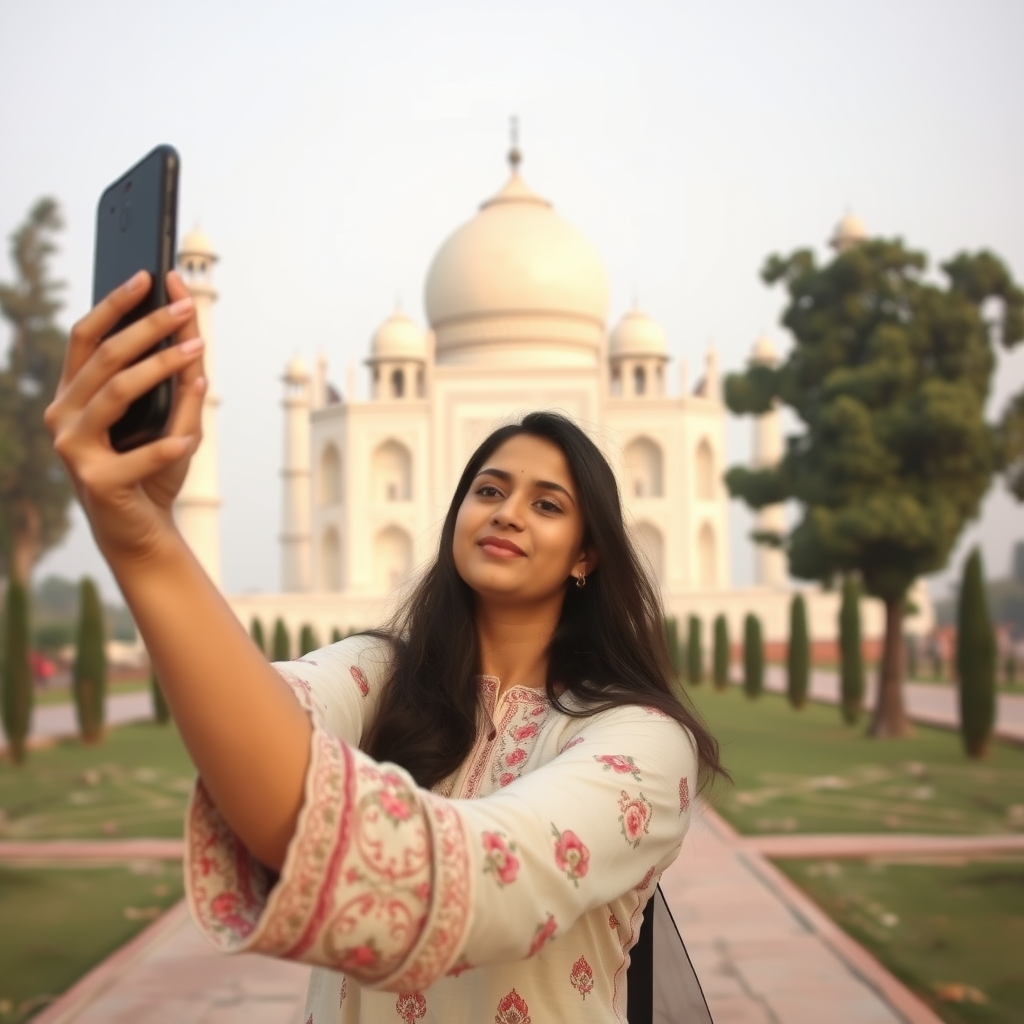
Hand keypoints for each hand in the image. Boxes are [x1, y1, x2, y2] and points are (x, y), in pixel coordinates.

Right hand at [45, 269, 206, 565]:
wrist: (141, 530)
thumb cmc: (152, 469)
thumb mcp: (172, 421)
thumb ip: (180, 384)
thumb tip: (195, 338)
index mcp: (74, 394)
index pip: (87, 337)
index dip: (114, 303)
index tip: (147, 275)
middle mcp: (64, 415)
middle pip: (106, 356)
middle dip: (148, 327)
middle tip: (186, 308)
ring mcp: (74, 448)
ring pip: (116, 392)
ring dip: (160, 368)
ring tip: (197, 351)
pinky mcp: (96, 482)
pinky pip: (138, 456)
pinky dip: (166, 446)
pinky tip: (189, 438)